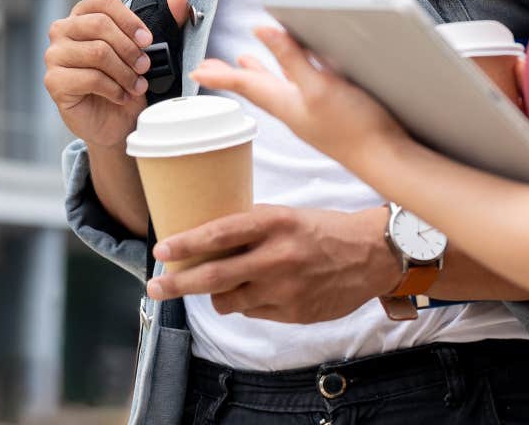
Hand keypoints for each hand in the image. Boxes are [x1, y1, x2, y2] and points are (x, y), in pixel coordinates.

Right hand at [43, 0, 189, 149]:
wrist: (117, 122)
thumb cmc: (128, 81)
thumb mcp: (152, 48)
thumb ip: (168, 18)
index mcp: (83, 15)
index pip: (103, 1)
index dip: (129, 19)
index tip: (147, 40)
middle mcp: (63, 30)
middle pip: (99, 24)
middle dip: (130, 49)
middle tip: (145, 67)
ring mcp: (54, 55)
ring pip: (98, 52)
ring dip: (125, 72)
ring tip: (136, 85)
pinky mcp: (54, 81)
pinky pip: (90, 78)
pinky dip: (114, 89)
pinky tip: (122, 96)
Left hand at [145, 205, 399, 322]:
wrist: (373, 254)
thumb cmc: (326, 230)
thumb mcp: (288, 215)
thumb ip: (252, 227)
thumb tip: (208, 238)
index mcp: (274, 222)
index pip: (219, 234)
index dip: (186, 244)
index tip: (161, 251)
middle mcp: (277, 256)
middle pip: (213, 276)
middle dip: (177, 284)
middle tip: (155, 287)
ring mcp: (285, 288)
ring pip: (228, 301)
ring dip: (216, 295)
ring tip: (220, 286)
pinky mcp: (294, 312)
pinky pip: (253, 312)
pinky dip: (248, 304)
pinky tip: (260, 291)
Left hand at [191, 27, 407, 166]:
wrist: (388, 160)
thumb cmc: (355, 129)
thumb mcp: (319, 87)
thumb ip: (292, 59)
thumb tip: (262, 30)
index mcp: (286, 103)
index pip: (245, 86)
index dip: (221, 75)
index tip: (196, 69)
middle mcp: (295, 109)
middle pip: (255, 88)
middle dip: (233, 74)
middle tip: (210, 67)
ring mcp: (312, 113)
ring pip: (276, 88)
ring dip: (258, 74)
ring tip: (245, 62)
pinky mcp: (331, 114)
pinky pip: (298, 91)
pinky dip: (287, 78)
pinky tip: (297, 74)